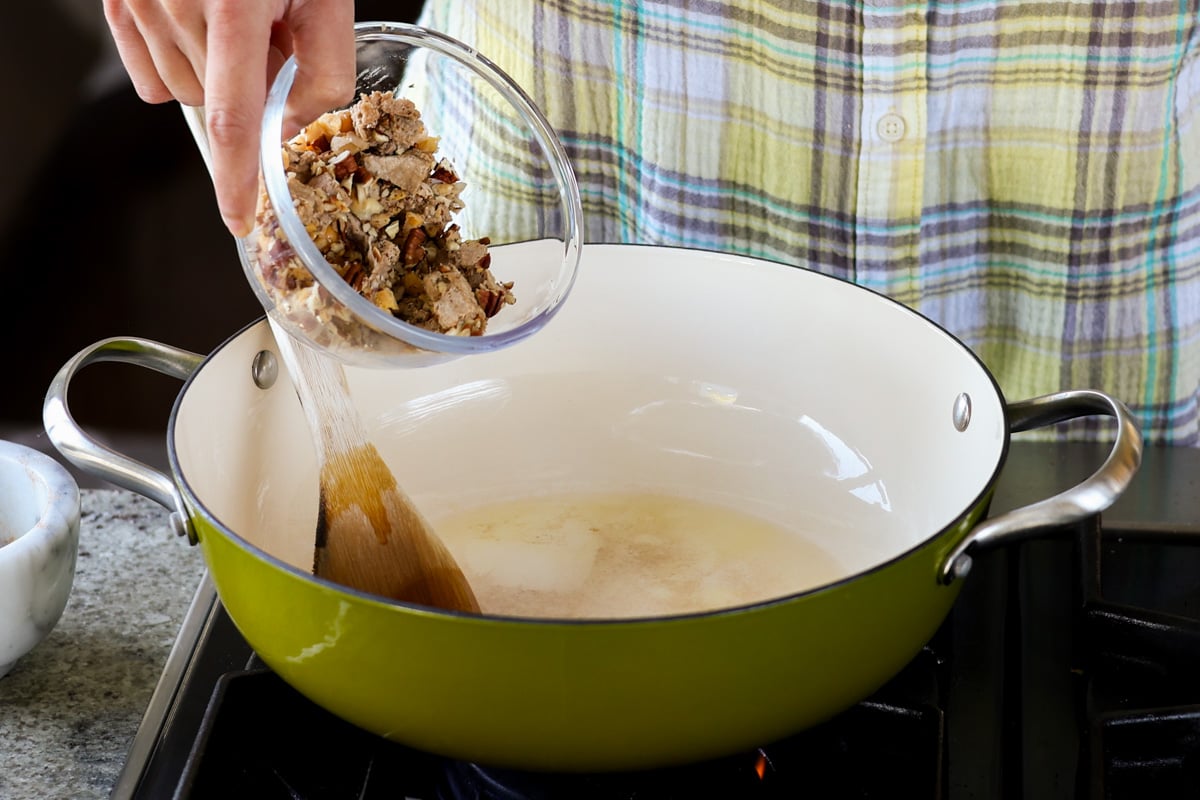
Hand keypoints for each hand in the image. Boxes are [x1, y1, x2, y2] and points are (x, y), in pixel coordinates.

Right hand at [103, 0, 355, 235]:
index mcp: (234, 6)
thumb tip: (296, 129)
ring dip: (217, 77)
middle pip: (215, 104)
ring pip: (181, 89)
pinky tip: (203, 34)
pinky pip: (144, 68)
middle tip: (275, 47)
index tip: (240, 217)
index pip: (231, 118)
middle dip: (253, 94)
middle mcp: (174, 1)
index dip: (237, 177)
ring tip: (243, 24)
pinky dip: (177, 66)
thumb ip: (325, 69)